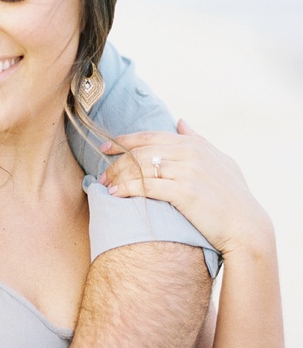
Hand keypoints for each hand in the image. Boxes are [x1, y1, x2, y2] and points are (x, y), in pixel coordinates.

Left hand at [99, 120, 272, 256]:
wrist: (246, 226)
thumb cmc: (234, 196)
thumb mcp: (220, 160)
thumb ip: (198, 139)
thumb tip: (180, 121)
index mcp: (194, 144)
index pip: (150, 137)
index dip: (124, 141)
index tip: (105, 147)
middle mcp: (189, 153)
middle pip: (141, 152)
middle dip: (117, 162)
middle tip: (101, 173)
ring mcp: (187, 171)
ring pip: (140, 167)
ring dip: (118, 176)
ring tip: (105, 185)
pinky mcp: (184, 192)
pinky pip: (146, 186)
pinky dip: (127, 188)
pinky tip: (115, 194)